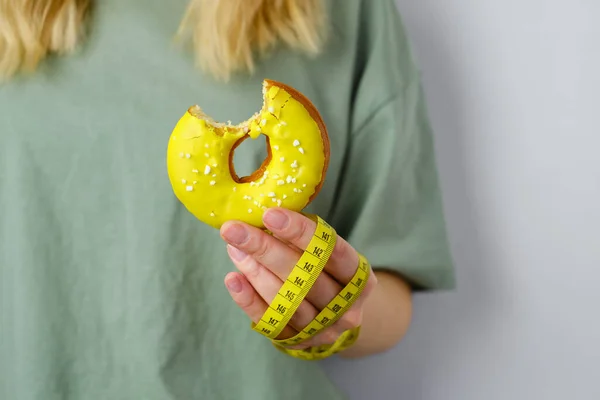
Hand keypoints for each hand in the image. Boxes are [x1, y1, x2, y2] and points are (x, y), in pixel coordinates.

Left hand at [220, 207, 377, 349]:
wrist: (336, 317)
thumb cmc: (327, 273)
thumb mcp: (327, 254)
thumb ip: (303, 238)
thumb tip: (264, 214)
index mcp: (359, 276)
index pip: (332, 252)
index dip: (301, 232)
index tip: (270, 214)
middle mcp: (345, 306)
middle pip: (305, 277)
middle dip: (266, 249)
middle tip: (235, 229)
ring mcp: (322, 328)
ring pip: (286, 300)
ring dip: (255, 272)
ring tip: (233, 248)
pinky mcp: (298, 343)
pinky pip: (270, 321)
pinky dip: (249, 300)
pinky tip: (233, 279)